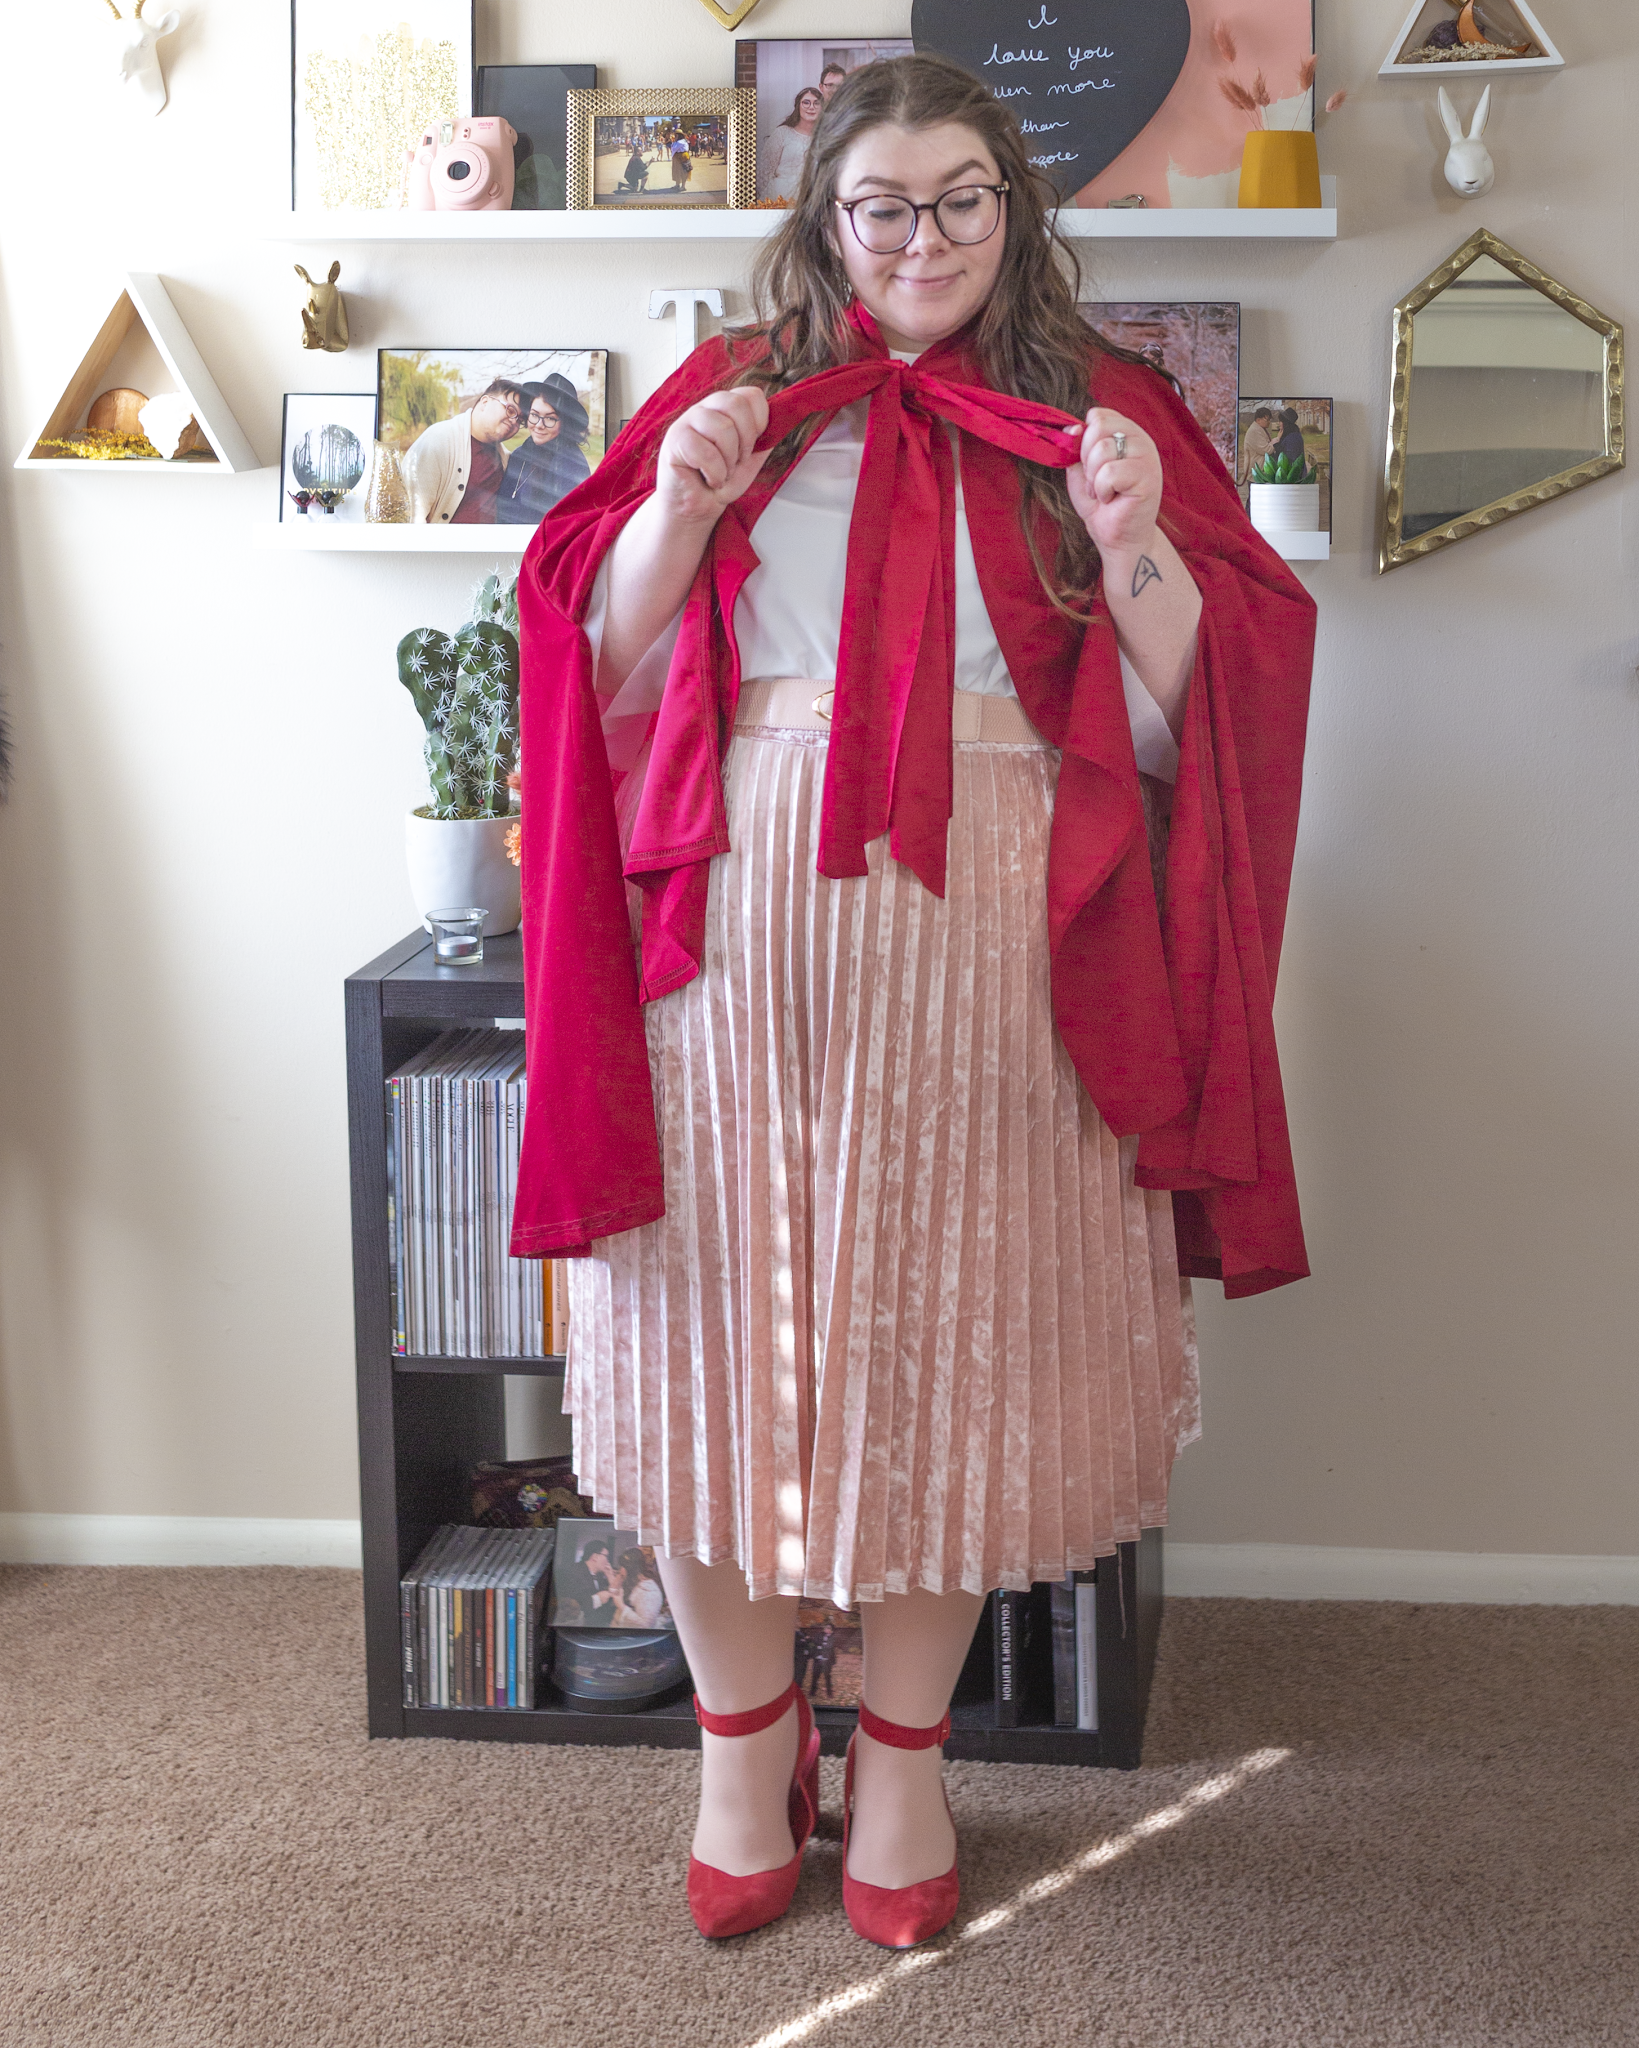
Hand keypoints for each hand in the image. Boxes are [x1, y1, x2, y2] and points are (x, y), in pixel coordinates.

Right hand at [655, 386, 772, 525]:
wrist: (697, 507)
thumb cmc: (721, 481)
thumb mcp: (752, 459)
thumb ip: (765, 439)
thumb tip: (785, 421)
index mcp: (725, 408)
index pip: (751, 395)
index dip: (760, 422)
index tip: (752, 447)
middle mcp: (706, 408)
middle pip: (737, 404)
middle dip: (745, 441)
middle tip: (736, 462)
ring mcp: (687, 421)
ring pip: (722, 428)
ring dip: (728, 461)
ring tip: (721, 472)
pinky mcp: (674, 440)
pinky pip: (704, 451)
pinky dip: (714, 473)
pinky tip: (709, 479)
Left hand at [1063, 407, 1163, 561]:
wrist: (1117, 538)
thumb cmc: (1101, 504)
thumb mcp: (1080, 471)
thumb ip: (1076, 447)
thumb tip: (1071, 428)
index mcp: (1127, 433)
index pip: (1099, 415)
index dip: (1084, 441)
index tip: (1089, 465)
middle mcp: (1141, 439)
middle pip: (1099, 427)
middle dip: (1087, 459)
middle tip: (1096, 481)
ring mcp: (1148, 457)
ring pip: (1102, 450)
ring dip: (1094, 478)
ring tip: (1104, 492)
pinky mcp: (1148, 477)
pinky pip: (1110, 473)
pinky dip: (1102, 490)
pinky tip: (1111, 499)